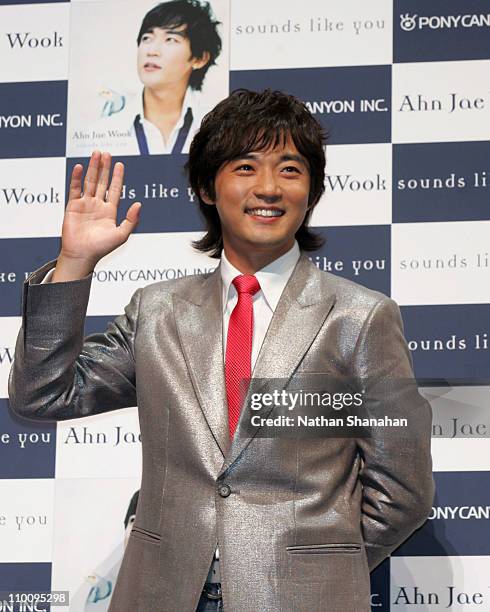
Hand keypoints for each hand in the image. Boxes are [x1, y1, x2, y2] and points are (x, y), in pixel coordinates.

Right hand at [53, 151, 140, 281]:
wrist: (82, 255)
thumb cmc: (102, 248)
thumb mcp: (122, 234)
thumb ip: (131, 220)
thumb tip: (139, 204)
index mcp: (110, 211)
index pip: (114, 189)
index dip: (117, 177)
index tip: (120, 164)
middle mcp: (98, 205)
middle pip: (102, 182)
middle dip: (104, 168)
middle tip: (106, 154)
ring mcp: (85, 204)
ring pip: (90, 182)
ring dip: (93, 168)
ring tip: (96, 154)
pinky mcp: (72, 206)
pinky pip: (75, 189)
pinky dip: (77, 178)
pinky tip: (81, 167)